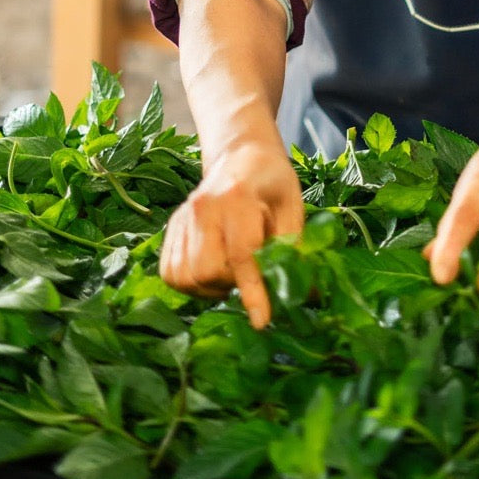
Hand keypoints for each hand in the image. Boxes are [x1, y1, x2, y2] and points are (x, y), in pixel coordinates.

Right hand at [160, 137, 303, 328]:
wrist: (240, 157)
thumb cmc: (271, 182)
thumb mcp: (292, 207)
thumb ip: (294, 249)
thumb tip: (307, 294)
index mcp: (238, 196)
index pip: (242, 253)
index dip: (252, 291)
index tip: (262, 321)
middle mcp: (203, 207)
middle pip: (208, 271)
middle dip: (231, 285)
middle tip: (250, 274)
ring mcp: (182, 217)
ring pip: (186, 278)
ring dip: (211, 288)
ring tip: (231, 272)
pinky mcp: (170, 229)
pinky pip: (171, 274)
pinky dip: (191, 283)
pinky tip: (212, 270)